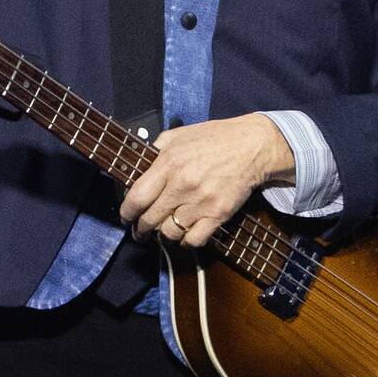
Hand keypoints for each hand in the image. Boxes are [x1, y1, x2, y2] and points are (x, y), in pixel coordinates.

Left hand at [120, 113, 295, 250]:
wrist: (252, 146)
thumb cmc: (214, 138)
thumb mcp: (179, 135)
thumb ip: (156, 150)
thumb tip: (138, 168)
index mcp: (169, 163)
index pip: (137, 197)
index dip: (126, 212)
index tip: (125, 216)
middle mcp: (183, 185)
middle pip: (150, 220)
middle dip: (141, 228)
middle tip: (140, 230)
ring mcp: (201, 202)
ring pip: (169, 233)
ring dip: (163, 234)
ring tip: (162, 230)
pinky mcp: (218, 215)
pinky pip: (193, 240)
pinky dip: (185, 241)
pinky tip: (184, 234)